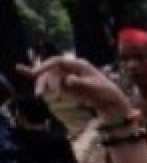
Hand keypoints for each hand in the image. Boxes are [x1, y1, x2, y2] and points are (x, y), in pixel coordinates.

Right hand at [18, 56, 132, 116]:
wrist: (110, 101)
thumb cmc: (105, 92)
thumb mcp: (94, 88)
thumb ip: (80, 83)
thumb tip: (68, 79)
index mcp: (79, 65)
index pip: (58, 61)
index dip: (46, 66)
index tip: (36, 73)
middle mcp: (71, 68)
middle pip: (51, 70)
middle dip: (44, 79)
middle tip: (42, 94)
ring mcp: (68, 75)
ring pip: (49, 76)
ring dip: (43, 84)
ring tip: (41, 95)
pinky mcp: (65, 84)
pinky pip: (50, 79)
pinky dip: (38, 76)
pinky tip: (21, 69)